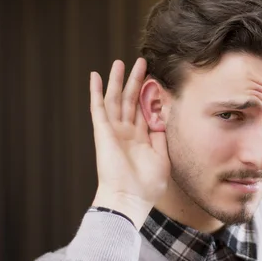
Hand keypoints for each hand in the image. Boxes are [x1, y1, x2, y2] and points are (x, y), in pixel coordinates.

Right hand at [89, 58, 169, 228]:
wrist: (130, 199)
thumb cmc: (147, 186)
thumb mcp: (163, 158)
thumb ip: (163, 137)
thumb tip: (166, 119)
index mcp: (141, 140)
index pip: (145, 111)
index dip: (150, 95)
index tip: (157, 79)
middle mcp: (127, 133)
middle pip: (131, 100)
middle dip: (136, 81)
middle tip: (142, 62)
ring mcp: (114, 131)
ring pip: (115, 99)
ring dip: (117, 80)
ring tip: (121, 62)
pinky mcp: (103, 131)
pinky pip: (98, 107)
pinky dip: (96, 91)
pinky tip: (95, 76)